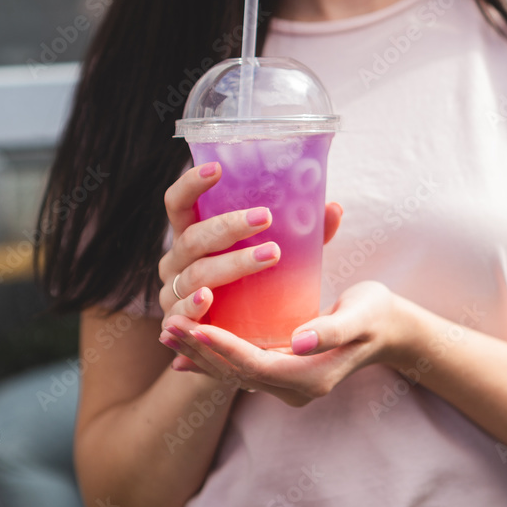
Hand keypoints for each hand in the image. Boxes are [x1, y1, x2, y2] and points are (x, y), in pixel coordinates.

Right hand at [158, 161, 342, 322]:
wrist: (237, 338)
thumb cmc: (251, 285)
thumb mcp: (274, 255)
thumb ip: (302, 236)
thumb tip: (334, 208)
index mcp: (191, 233)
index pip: (178, 202)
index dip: (192, 183)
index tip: (217, 168)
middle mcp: (177, 259)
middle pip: (193, 236)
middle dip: (228, 226)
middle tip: (265, 217)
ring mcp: (173, 291)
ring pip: (197, 272)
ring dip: (231, 263)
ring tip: (268, 255)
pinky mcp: (178, 322)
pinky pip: (182, 311)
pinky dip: (193, 304)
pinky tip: (209, 298)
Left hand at [158, 280, 399, 406]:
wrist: (388, 331)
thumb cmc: (374, 315)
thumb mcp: (359, 316)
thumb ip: (331, 330)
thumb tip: (300, 341)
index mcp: (309, 377)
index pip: (254, 365)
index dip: (222, 348)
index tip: (194, 326)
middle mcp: (293, 388)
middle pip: (236, 373)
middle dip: (200, 349)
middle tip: (167, 326)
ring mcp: (286, 385)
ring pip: (233, 373)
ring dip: (200, 353)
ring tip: (168, 332)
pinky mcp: (281, 372)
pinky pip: (240, 369)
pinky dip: (214, 356)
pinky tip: (189, 346)